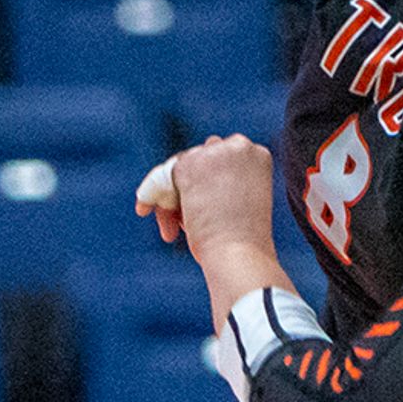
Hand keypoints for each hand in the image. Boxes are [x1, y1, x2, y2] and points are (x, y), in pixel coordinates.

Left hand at [157, 134, 280, 278]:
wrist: (240, 255)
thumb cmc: (244, 244)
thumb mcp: (239, 207)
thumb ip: (219, 187)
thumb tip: (186, 184)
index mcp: (258, 156)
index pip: (222, 160)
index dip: (207, 184)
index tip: (201, 211)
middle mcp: (239, 146)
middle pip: (200, 160)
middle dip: (186, 190)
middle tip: (178, 226)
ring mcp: (214, 153)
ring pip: (180, 168)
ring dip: (170, 197)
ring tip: (169, 231)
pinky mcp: (189, 165)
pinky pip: (161, 176)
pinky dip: (149, 194)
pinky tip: (144, 210)